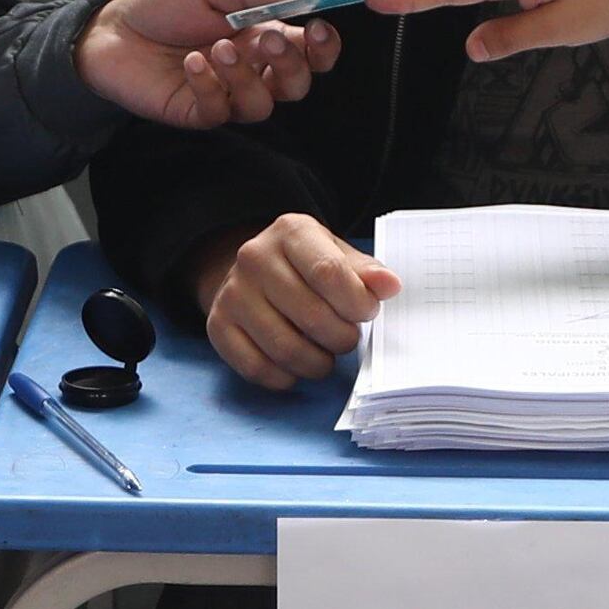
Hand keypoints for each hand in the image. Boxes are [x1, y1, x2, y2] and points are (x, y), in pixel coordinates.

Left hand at [79, 0, 346, 129]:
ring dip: (246, 76)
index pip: (307, 51)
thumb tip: (294, 0)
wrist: (111, 29)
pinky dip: (210, 87)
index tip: (319, 29)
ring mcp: (225, 94)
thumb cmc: (160, 6)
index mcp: (260, 36)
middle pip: (296, 85)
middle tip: (265, 37)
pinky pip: (218, 112)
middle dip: (290, 64)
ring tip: (217, 48)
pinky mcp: (196, 112)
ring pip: (262, 105)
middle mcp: (250, 69)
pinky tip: (191, 64)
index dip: (322, 47)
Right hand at [192, 213, 396, 389]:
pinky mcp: (218, 325)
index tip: (366, 313)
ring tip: (325, 355)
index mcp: (290, 232)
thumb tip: (389, 285)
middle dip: (341, 338)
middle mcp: (254, 258)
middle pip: (311, 316)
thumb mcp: (338, 255)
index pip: (329, 272)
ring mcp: (232, 293)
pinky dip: (286, 377)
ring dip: (317, 363)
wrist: (254, 271)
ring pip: (285, 348)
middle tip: (346, 338)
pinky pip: (257, 367)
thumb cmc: (306, 266)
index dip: (356, 303)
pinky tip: (297, 367)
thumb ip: (365, 272)